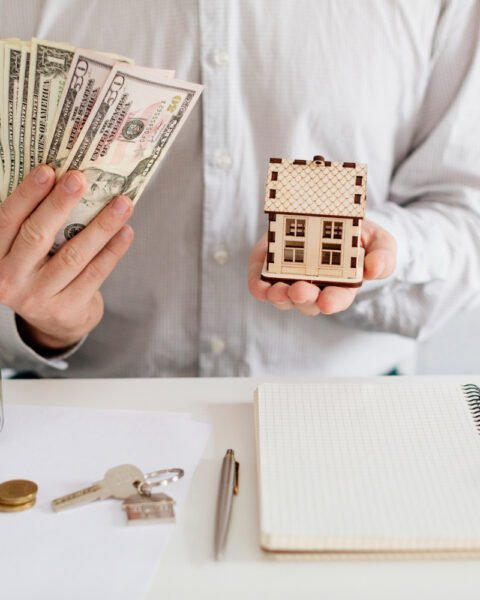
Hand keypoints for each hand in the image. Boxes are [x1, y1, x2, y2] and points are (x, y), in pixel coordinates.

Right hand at [0, 165, 133, 350]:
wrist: (55, 320)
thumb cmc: (41, 271)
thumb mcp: (24, 251)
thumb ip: (33, 223)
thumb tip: (66, 178)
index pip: (7, 221)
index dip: (28, 195)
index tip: (48, 170)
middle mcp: (10, 279)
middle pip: (37, 236)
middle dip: (60, 204)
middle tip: (80, 178)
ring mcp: (39, 297)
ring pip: (73, 256)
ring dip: (101, 226)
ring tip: (121, 203)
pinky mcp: (67, 309)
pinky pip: (94, 274)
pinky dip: (112, 251)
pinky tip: (126, 231)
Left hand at [248, 218, 395, 315]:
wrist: (332, 217)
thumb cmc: (360, 236)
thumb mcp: (380, 242)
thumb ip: (383, 257)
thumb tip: (373, 270)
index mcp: (342, 286)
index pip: (337, 300)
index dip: (332, 302)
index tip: (328, 302)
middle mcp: (315, 288)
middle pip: (306, 302)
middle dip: (303, 298)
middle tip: (300, 291)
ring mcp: (290, 280)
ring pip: (283, 297)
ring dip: (279, 296)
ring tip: (277, 291)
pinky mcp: (270, 268)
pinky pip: (261, 284)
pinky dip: (259, 287)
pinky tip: (260, 287)